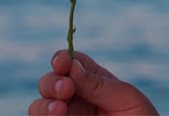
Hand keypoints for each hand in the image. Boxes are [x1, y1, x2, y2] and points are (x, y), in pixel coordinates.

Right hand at [29, 49, 158, 115]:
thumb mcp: (128, 99)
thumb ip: (100, 84)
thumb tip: (73, 66)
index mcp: (93, 82)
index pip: (71, 62)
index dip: (62, 58)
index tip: (62, 61)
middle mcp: (75, 99)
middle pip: (50, 82)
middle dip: (52, 82)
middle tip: (66, 88)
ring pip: (39, 107)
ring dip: (43, 105)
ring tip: (59, 109)